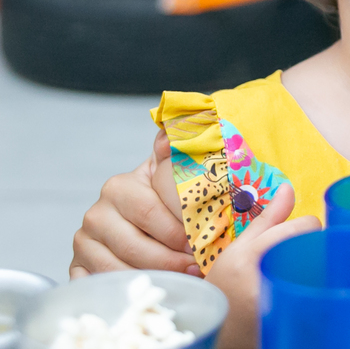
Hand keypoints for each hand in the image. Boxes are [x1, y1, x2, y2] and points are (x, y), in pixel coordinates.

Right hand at [70, 133, 196, 278]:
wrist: (132, 216)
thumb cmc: (159, 196)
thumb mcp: (166, 171)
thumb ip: (170, 151)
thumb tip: (169, 131)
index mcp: (118, 189)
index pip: (150, 213)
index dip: (178, 231)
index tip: (200, 244)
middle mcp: (95, 215)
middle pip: (135, 246)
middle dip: (170, 260)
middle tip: (196, 267)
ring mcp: (83, 243)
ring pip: (118, 268)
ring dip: (153, 277)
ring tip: (182, 279)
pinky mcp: (78, 268)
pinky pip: (99, 285)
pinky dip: (123, 291)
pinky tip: (148, 289)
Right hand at [206, 185, 319, 348]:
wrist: (218, 334)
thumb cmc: (224, 290)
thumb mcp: (239, 250)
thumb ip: (267, 219)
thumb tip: (288, 188)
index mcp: (254, 256)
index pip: (308, 226)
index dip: (308, 227)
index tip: (299, 235)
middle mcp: (270, 279)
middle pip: (320, 246)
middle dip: (313, 247)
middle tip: (297, 257)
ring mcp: (284, 302)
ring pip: (324, 268)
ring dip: (317, 266)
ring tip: (297, 274)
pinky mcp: (296, 317)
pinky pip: (322, 294)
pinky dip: (318, 288)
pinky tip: (303, 291)